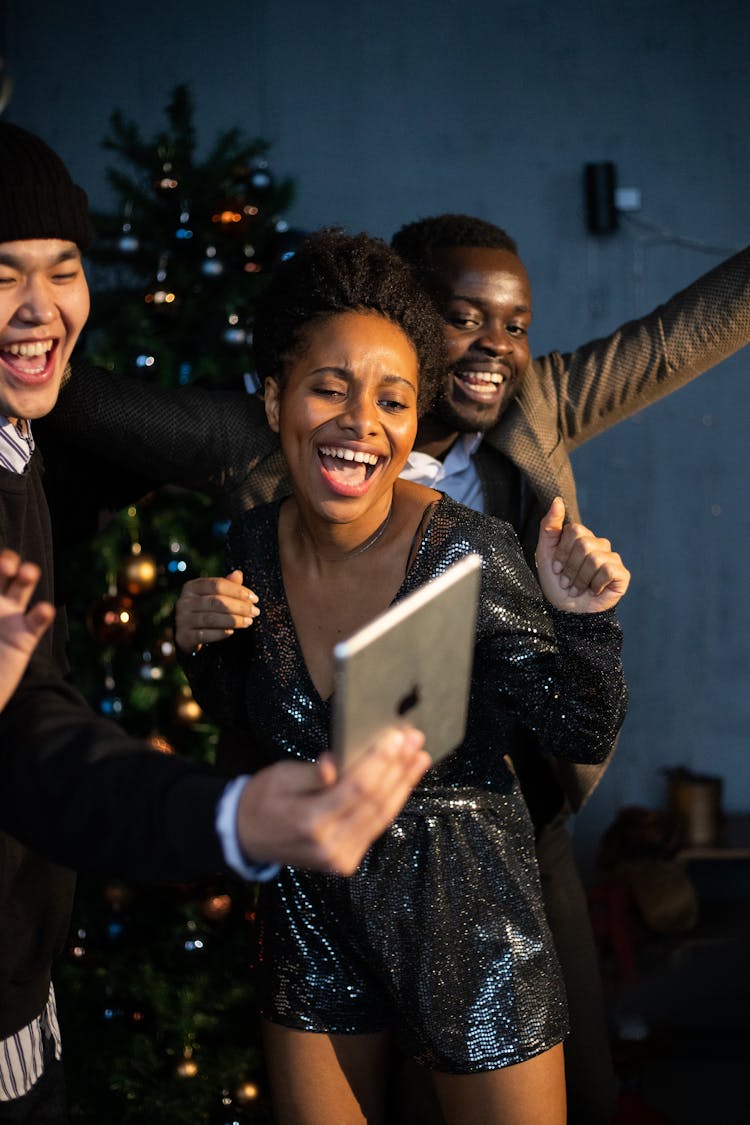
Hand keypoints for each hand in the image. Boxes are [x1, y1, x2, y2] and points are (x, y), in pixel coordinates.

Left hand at [0, 550, 55, 710]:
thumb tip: (27, 607)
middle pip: (4, 572)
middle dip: (7, 562)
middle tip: (6, 567)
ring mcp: (9, 619)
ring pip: (22, 589)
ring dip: (27, 575)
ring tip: (27, 574)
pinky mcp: (24, 638)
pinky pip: (37, 622)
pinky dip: (43, 613)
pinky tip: (43, 610)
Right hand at [175, 569, 258, 651]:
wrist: (186, 635)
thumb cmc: (204, 611)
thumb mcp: (213, 595)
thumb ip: (226, 585)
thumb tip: (238, 573)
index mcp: (192, 587)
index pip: (217, 585)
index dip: (238, 591)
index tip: (254, 599)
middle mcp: (184, 601)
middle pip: (216, 601)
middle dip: (239, 607)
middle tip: (255, 612)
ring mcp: (182, 619)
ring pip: (211, 619)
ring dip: (234, 620)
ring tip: (248, 622)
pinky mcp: (183, 636)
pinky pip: (204, 635)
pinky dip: (220, 633)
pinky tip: (232, 632)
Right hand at [235, 726, 429, 874]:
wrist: (247, 836)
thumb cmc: (263, 799)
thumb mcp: (281, 776)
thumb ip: (313, 773)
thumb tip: (337, 762)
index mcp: (309, 822)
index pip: (356, 787)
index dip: (380, 760)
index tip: (396, 735)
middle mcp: (330, 846)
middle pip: (375, 802)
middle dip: (398, 767)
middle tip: (414, 739)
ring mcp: (340, 859)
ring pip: (382, 816)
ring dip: (404, 784)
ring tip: (419, 757)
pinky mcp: (346, 862)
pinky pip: (376, 827)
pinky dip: (393, 802)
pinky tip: (405, 781)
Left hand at [535, 498, 630, 613]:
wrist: (566, 612)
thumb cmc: (555, 584)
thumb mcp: (545, 553)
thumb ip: (550, 526)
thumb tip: (558, 500)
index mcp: (582, 538)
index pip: (574, 530)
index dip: (562, 551)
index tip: (557, 568)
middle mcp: (599, 545)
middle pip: (584, 543)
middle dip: (570, 567)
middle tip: (566, 582)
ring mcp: (611, 558)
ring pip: (595, 558)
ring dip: (580, 579)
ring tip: (577, 589)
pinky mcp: (622, 574)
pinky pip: (608, 570)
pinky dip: (595, 585)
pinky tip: (593, 591)